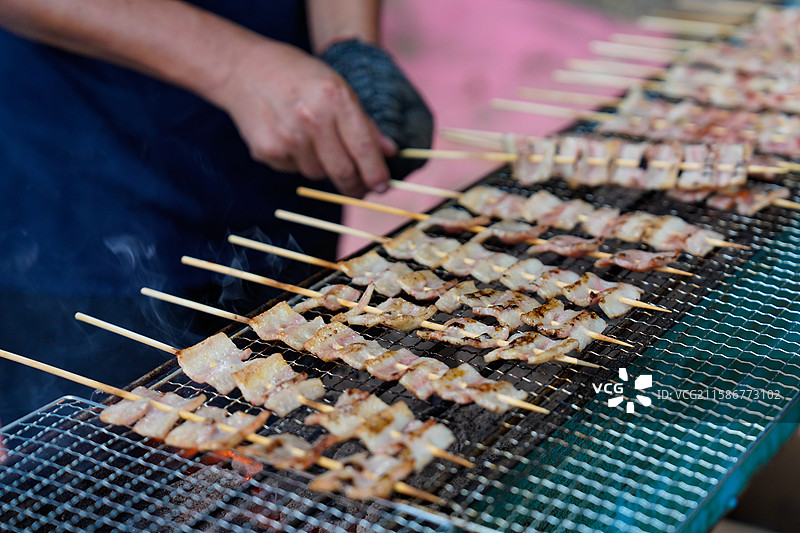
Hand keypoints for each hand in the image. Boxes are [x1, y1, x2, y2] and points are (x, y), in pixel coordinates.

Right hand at [209, 38, 394, 196]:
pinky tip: (290, 137)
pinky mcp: (268, 150)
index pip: (364, 149)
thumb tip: (389, 153)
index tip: (382, 186)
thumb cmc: (298, 77)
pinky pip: (294, 170)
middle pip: (343, 172)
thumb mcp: (337, 86)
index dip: (376, 174)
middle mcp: (311, 119)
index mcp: (335, 98)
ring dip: (323, 168)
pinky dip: (298, 161)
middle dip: (355, 186)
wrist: (244, 70)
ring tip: (313, 141)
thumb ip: (364, 122)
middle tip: (360, 189)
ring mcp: (287, 137)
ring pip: (319, 174)